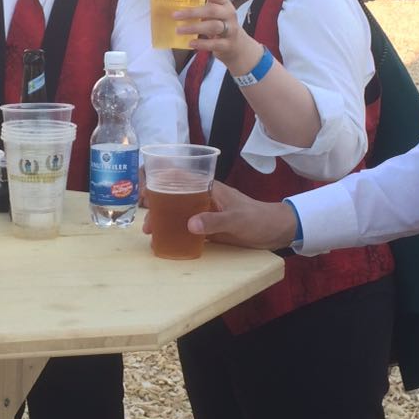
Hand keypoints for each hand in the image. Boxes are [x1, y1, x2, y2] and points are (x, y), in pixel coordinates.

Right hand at [142, 180, 296, 249]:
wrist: (275, 231)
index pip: (180, 177)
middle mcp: (203, 198)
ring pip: (179, 213)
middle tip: (147, 225)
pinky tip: (167, 241)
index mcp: (208, 188)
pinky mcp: (209, 227)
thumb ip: (214, 221)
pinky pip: (188, 228)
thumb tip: (189, 225)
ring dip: (165, 221)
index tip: (144, 189)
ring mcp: (205, 212)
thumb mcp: (236, 219)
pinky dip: (176, 232)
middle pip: (175, 197)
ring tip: (151, 234)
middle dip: (158, 207)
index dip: (161, 179)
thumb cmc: (257, 218)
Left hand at [176, 0, 262, 75]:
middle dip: (192, 12)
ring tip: (179, 30)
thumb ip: (203, 10)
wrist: (238, 46)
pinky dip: (201, 43)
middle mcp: (229, 15)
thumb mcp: (216, 15)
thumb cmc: (221, 26)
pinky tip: (190, 43)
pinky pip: (214, 43)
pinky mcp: (228, 44)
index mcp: (225, 4)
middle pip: (212, 10)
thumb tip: (177, 8)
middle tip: (175, 15)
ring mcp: (230, 30)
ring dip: (194, 28)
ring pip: (213, 26)